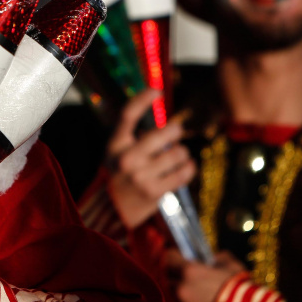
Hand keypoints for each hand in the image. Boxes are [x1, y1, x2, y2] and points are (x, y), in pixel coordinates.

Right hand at [106, 89, 195, 228]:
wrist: (112, 209)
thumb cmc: (118, 174)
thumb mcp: (116, 152)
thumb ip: (133, 136)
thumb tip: (163, 120)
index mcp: (115, 144)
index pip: (127, 115)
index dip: (142, 99)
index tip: (157, 91)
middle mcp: (126, 158)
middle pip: (162, 133)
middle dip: (175, 131)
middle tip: (177, 131)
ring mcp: (140, 176)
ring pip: (177, 153)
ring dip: (182, 153)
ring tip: (178, 156)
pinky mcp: (154, 192)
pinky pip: (183, 174)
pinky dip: (189, 168)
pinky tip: (186, 166)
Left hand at [165, 250, 244, 301]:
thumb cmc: (239, 287)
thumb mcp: (231, 265)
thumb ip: (219, 258)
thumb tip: (214, 258)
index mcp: (190, 270)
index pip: (169, 258)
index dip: (173, 257)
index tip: (177, 258)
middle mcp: (182, 287)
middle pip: (168, 278)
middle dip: (175, 277)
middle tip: (186, 279)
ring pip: (172, 296)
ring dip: (179, 294)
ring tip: (192, 296)